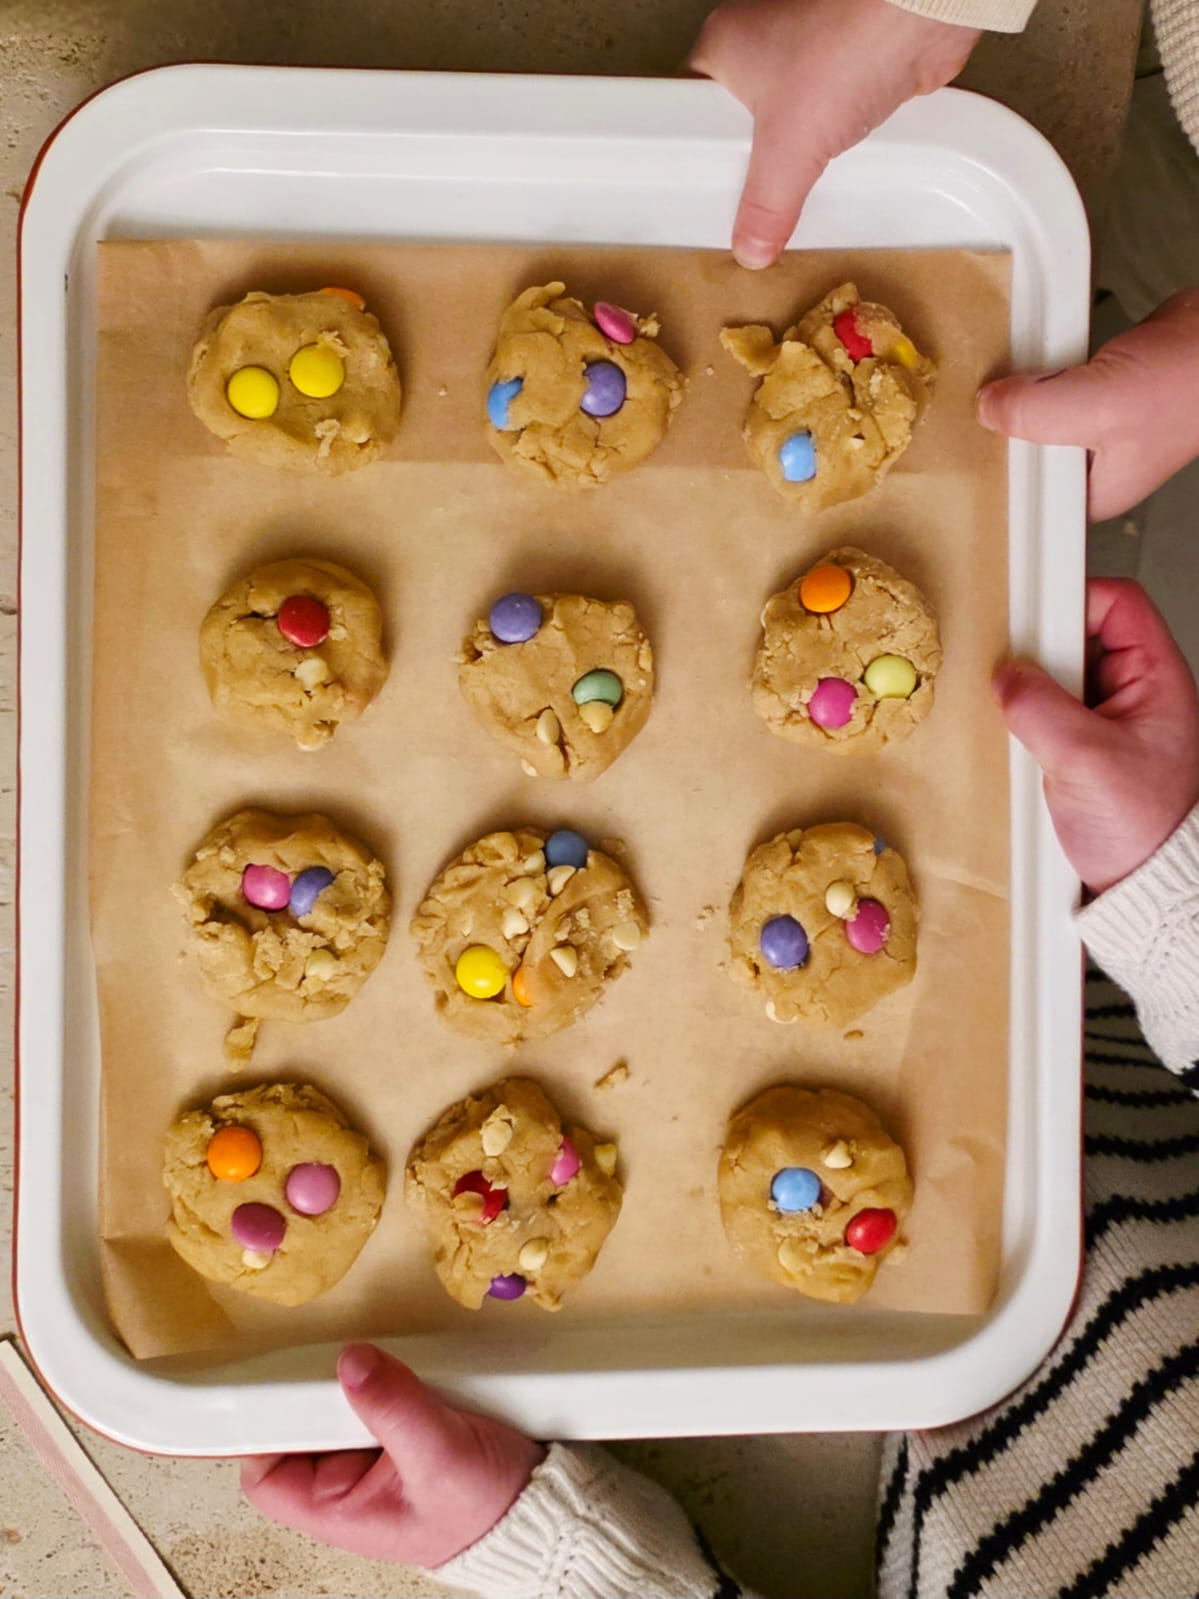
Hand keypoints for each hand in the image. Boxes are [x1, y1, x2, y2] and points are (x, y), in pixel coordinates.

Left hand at [241, 1344, 543, 1566]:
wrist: (541, 1503)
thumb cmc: (489, 1508)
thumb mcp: (442, 1458)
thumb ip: (395, 1408)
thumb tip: (350, 1361)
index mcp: (339, 1508)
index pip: (266, 1473)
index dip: (262, 1430)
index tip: (278, 1383)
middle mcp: (349, 1481)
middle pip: (303, 1422)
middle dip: (322, 1387)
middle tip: (346, 1359)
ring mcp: (376, 1449)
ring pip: (341, 1399)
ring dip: (360, 1375)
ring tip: (387, 1365)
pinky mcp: (402, 1422)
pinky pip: (377, 1389)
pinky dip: (389, 1370)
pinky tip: (409, 1364)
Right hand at [689, 0, 978, 267]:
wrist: (920, 18)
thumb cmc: (842, 50)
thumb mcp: (789, 148)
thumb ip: (765, 207)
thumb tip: (750, 250)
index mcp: (721, 48)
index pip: (691, 117)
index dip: (700, 162)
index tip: (708, 201)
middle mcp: (758, 46)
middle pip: (740, 129)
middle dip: (752, 168)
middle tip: (750, 206)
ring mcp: (805, 56)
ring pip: (786, 128)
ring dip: (795, 159)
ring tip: (791, 192)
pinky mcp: (846, 70)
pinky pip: (825, 123)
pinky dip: (831, 149)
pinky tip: (833, 172)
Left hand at [977, 288, 1198, 519]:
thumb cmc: (1187, 383)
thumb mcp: (1099, 405)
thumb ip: (1034, 412)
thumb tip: (985, 408)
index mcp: (1092, 495)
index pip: (1025, 500)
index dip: (995, 473)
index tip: (963, 451)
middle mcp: (1088, 468)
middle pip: (1021, 456)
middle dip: (1002, 427)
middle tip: (972, 404)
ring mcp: (1092, 427)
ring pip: (1031, 417)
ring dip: (1017, 392)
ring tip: (993, 376)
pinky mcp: (1095, 388)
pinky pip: (1048, 383)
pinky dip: (1038, 367)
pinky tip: (1026, 355)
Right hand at [994, 579, 1198, 894]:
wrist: (1141, 891)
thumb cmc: (1145, 831)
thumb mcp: (1088, 761)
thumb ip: (1041, 709)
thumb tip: (1005, 676)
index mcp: (1156, 681)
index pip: (1117, 604)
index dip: (1072, 595)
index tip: (1029, 608)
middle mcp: (1132, 695)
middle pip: (1076, 638)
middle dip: (1039, 653)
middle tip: (1012, 670)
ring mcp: (1105, 723)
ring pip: (1055, 679)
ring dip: (1027, 694)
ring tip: (1015, 715)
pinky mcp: (1078, 752)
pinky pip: (1042, 717)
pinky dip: (1021, 724)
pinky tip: (1013, 742)